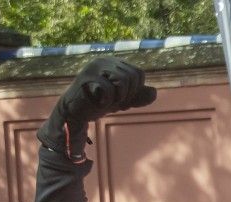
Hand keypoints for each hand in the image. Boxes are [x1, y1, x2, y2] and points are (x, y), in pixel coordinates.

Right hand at [37, 58, 156, 159]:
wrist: (77, 112)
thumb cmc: (100, 103)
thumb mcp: (124, 100)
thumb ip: (139, 96)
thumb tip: (154, 91)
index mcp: (114, 63)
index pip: (139, 73)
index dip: (135, 90)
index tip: (122, 97)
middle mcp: (104, 60)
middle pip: (133, 76)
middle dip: (127, 94)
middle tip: (112, 99)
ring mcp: (94, 67)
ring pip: (123, 80)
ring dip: (118, 97)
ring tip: (106, 99)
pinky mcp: (86, 77)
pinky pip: (109, 89)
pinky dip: (107, 101)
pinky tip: (97, 102)